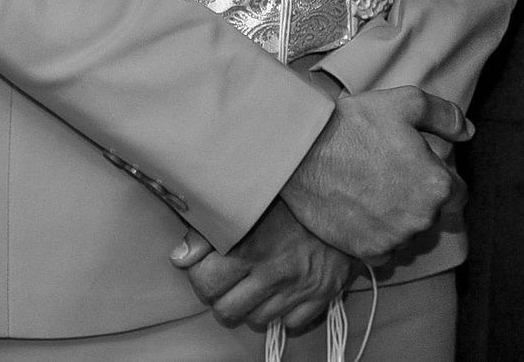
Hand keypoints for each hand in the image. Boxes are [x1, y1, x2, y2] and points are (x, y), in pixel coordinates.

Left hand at [170, 200, 353, 333]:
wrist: (344, 197)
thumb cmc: (289, 198)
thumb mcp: (245, 204)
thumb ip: (208, 229)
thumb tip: (179, 258)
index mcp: (249, 247)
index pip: (205, 283)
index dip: (201, 276)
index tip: (207, 266)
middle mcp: (273, 273)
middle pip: (226, 311)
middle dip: (223, 297)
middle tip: (230, 279)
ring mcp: (298, 289)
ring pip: (256, 321)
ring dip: (252, 306)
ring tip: (257, 282)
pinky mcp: (321, 297)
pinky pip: (289, 324)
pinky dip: (283, 311)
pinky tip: (282, 290)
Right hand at [277, 86, 467, 261]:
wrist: (303, 154)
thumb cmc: (354, 126)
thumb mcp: (406, 104)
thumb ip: (444, 117)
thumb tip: (467, 132)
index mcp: (437, 185)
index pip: (457, 192)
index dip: (438, 177)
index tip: (417, 168)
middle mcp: (421, 218)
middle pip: (432, 214)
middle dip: (419, 198)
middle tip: (389, 175)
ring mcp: (395, 239)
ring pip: (409, 234)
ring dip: (399, 219)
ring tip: (372, 191)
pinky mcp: (368, 252)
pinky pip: (386, 250)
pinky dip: (378, 236)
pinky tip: (361, 212)